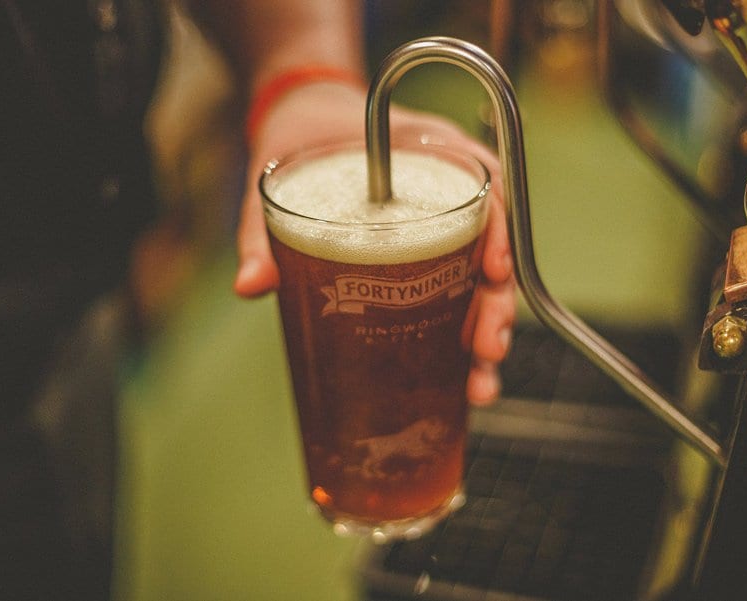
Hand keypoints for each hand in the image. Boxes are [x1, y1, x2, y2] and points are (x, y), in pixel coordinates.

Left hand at [234, 82, 515, 404]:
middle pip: (492, 247)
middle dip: (497, 305)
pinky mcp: (428, 252)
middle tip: (485, 353)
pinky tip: (461, 375)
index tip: (491, 274)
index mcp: (429, 153)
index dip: (496, 233)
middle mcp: (447, 189)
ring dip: (488, 331)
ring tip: (479, 384)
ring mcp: (441, 223)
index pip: (484, 188)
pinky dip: (463, 333)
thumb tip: (250, 286)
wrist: (302, 123)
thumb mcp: (280, 178)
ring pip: (483, 278)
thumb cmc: (302, 137)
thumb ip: (261, 230)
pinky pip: (458, 290)